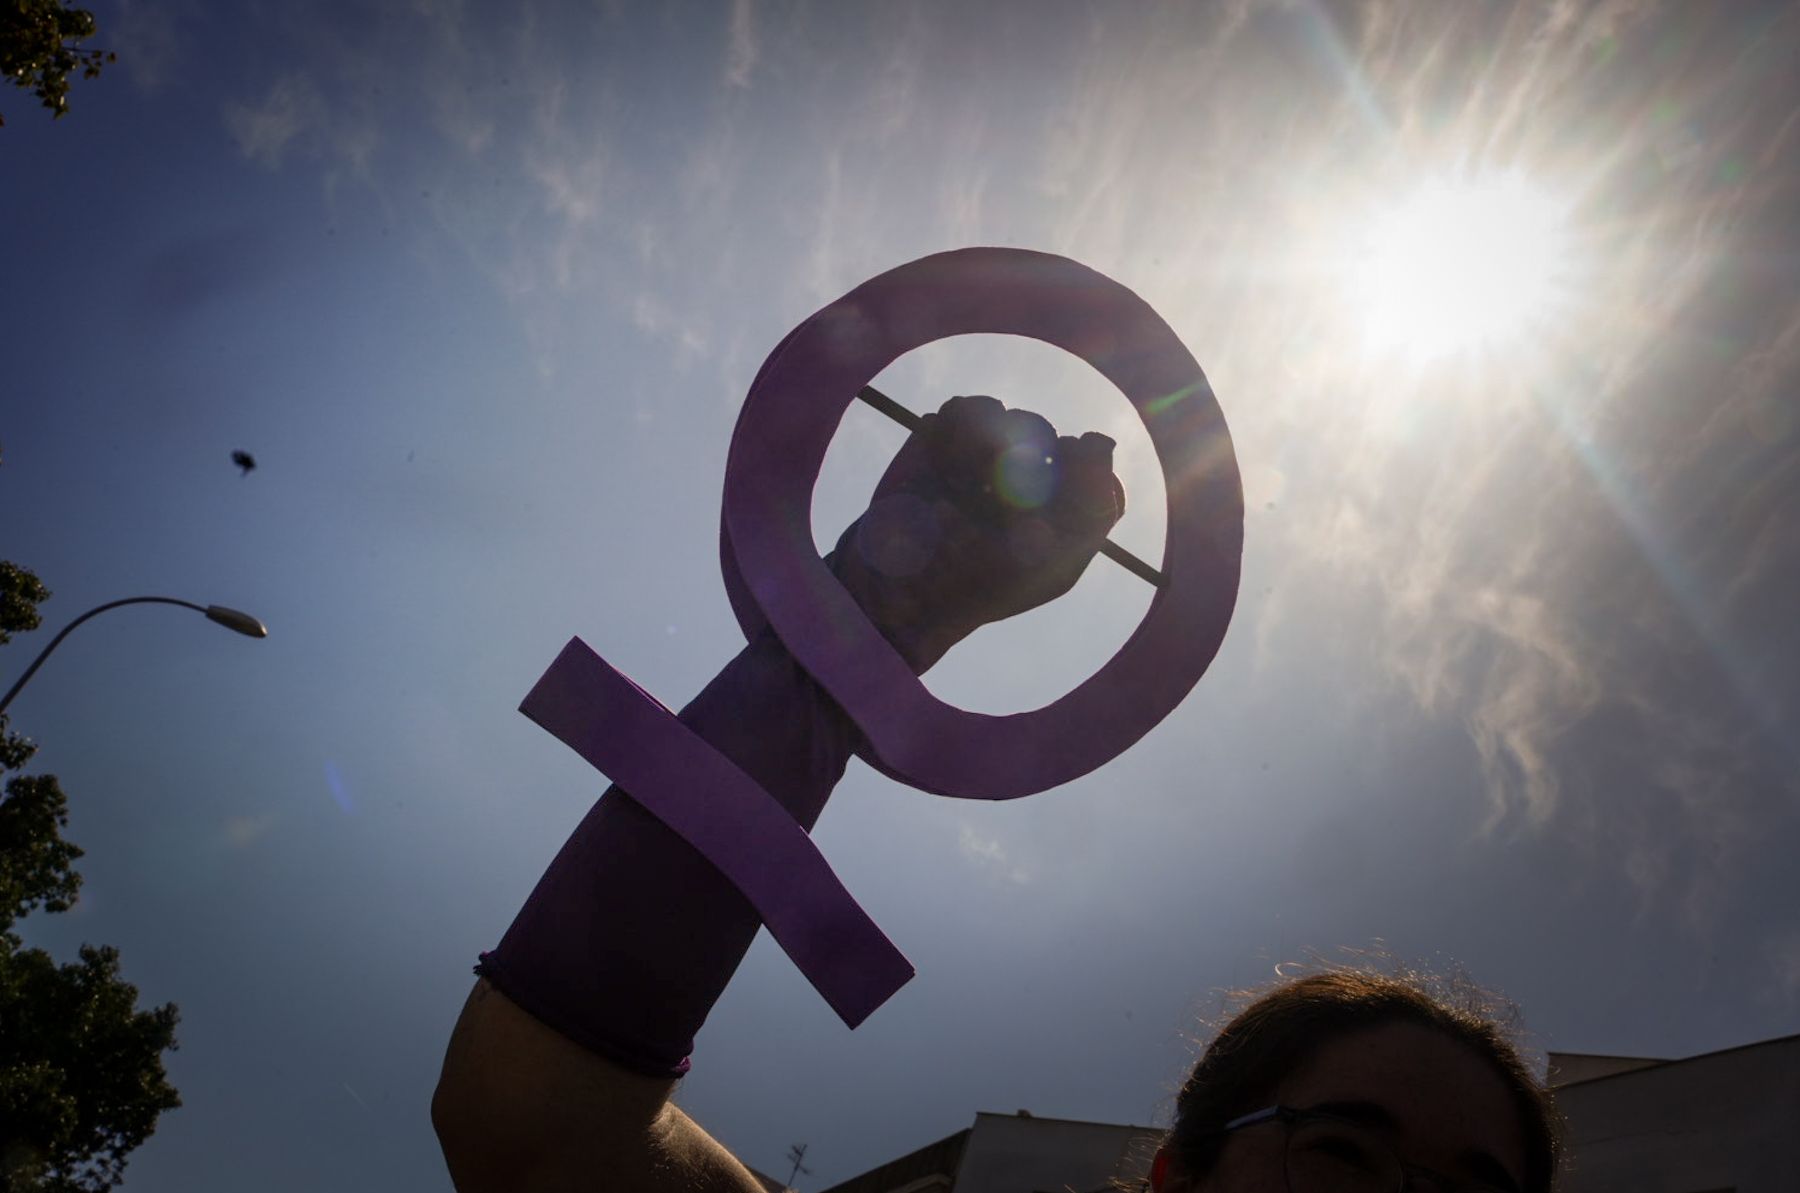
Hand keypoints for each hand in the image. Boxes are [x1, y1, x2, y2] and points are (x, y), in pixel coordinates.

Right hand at [829, 394, 1124, 671]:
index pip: (1088, 459)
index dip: (1076, 463)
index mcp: (1058, 510)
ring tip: (964, 478)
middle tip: (996, 492)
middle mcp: (1024, 481)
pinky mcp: (941, 443)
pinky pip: (964, 408)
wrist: (893, 589)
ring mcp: (981, 460)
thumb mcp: (1049, 564)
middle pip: (1043, 433)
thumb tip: (1099, 440)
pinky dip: (959, 427)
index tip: (1055, 481)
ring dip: (987, 443)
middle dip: (1022, 455)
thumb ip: (1090, 506)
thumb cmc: (975, 586)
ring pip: (1006, 415)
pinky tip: (945, 461)